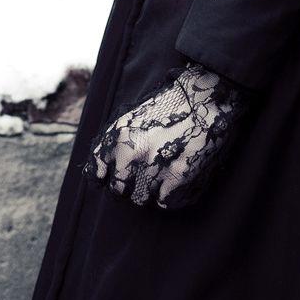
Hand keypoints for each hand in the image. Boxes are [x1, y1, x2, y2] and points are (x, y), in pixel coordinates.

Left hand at [81, 59, 250, 210]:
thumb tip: (99, 172)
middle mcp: (132, 152)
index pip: (97, 171)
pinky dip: (166, 196)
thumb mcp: (132, 116)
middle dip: (127, 187)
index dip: (103, 177)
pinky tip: (172, 180)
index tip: (110, 178)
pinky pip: (163, 202)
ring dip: (148, 192)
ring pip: (141, 199)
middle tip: (139, 179)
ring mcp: (155, 166)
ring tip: (158, 176)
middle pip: (118, 190)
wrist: (203, 97)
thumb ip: (114, 141)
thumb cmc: (166, 107)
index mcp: (118, 135)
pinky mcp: (177, 176)